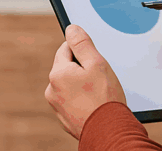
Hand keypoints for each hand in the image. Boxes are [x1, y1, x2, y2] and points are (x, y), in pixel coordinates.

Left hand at [46, 24, 127, 139]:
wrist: (109, 133)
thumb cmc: (105, 99)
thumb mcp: (96, 63)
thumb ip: (82, 43)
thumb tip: (71, 29)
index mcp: (58, 74)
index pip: (65, 48)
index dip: (82, 50)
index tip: (93, 58)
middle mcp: (52, 90)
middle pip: (66, 67)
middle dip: (82, 68)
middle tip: (99, 77)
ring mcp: (57, 106)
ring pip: (69, 84)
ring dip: (81, 84)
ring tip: (98, 93)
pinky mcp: (64, 118)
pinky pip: (72, 100)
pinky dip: (81, 99)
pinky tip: (95, 104)